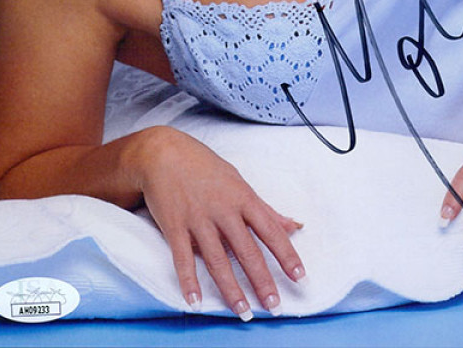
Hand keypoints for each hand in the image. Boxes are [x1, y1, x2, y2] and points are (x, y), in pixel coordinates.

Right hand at [135, 127, 305, 318]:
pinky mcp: (174, 226)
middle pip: (246, 250)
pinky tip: (195, 302)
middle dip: (262, 280)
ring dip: (231, 288)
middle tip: (274, 305)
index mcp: (242, 197)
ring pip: (217, 259)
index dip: (286, 254)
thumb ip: (265, 208)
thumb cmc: (204, 166)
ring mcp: (198, 219)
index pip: (270, 230)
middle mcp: (223, 209)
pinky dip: (188, 281)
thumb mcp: (239, 181)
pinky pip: (182, 258)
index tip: (299, 276)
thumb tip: (294, 225)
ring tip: (243, 311)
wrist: (163, 153)